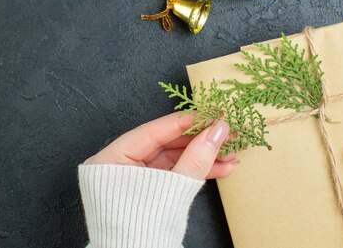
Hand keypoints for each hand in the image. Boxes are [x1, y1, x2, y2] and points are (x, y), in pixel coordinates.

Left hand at [84, 112, 236, 179]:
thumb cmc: (142, 228)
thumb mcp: (173, 188)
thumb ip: (197, 157)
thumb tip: (219, 129)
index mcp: (111, 158)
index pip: (153, 131)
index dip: (186, 121)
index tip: (211, 114)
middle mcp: (118, 165)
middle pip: (165, 144)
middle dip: (200, 142)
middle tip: (227, 134)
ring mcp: (132, 179)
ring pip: (172, 160)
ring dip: (203, 158)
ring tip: (231, 155)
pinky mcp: (146, 191)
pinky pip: (172, 175)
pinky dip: (195, 172)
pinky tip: (221, 169)